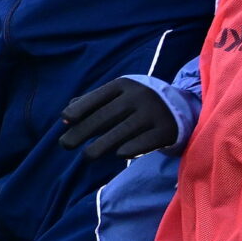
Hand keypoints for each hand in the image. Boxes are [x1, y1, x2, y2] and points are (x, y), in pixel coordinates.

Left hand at [58, 78, 179, 158]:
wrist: (177, 108)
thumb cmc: (135, 104)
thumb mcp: (117, 96)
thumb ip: (91, 104)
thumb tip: (65, 117)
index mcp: (124, 85)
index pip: (98, 97)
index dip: (80, 109)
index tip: (65, 121)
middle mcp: (138, 96)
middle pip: (106, 116)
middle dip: (82, 131)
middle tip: (65, 144)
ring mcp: (153, 113)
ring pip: (122, 131)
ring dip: (101, 145)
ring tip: (86, 156)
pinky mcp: (165, 130)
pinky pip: (145, 142)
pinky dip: (131, 149)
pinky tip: (118, 155)